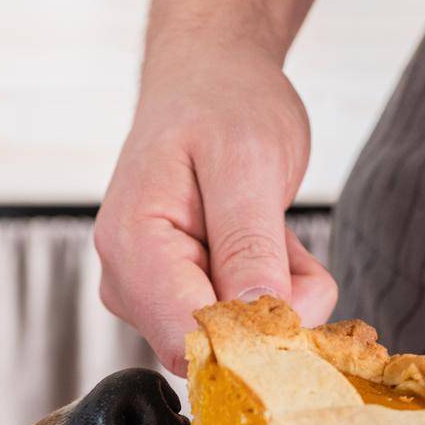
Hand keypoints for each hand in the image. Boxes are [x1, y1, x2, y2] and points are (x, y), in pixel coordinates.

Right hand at [94, 45, 337, 372]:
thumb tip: (256, 320)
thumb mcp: (248, 161)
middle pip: (212, 346)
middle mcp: (128, 283)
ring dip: (276, 297)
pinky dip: (270, 292)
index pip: (187, 339)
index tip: (297, 297)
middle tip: (285, 241)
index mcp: (132, 248)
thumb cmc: (221, 102)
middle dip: (271, 310)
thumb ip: (249, 246)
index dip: (250, 337)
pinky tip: (263, 243)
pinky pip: (236, 325)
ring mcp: (147, 296)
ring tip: (270, 230)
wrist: (207, 77)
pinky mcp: (172, 300)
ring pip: (231, 340)